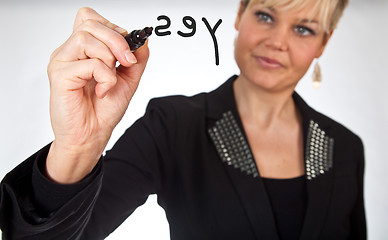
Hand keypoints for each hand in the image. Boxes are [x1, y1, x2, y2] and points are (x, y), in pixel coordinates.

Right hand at [46, 7, 149, 183]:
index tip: (127, 50)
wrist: (92, 135)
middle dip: (118, 41)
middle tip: (127, 62)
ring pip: (87, 38)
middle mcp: (69, 51)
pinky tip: (102, 91)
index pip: (90, 17)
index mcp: (82, 49)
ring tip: (109, 80)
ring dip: (109, 59)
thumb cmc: (104, 109)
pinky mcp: (59, 75)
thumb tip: (143, 37)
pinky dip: (105, 77)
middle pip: (90, 22)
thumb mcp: (129, 79)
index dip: (112, 28)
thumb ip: (137, 57)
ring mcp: (62, 61)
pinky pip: (89, 63)